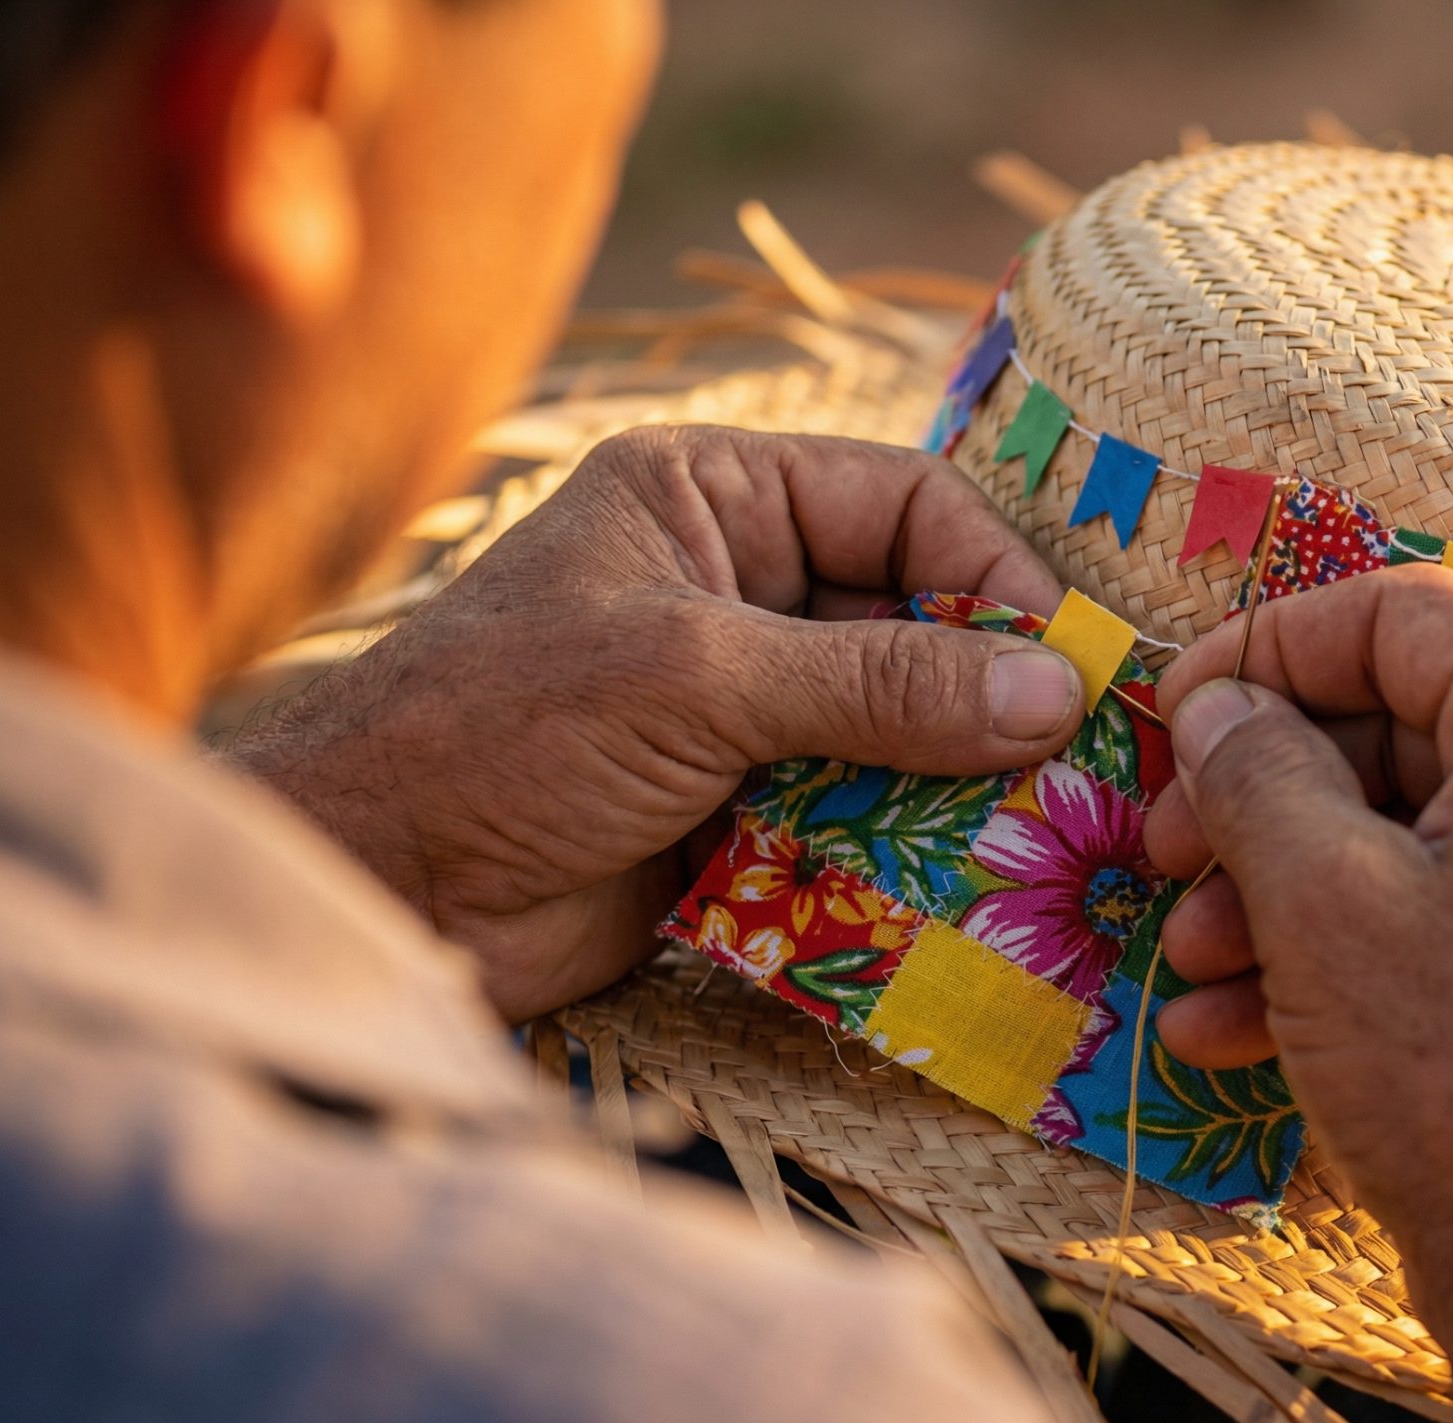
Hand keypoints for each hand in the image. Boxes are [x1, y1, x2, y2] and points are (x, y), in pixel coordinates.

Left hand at [227, 425, 1085, 1020]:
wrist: (373, 888)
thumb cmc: (505, 732)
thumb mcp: (699, 677)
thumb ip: (878, 681)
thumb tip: (1051, 691)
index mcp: (712, 497)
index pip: (903, 503)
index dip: (993, 572)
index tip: (1066, 664)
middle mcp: (734, 588)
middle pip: (914, 620)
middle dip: (990, 694)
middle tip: (1079, 768)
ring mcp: (738, 708)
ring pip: (898, 731)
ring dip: (959, 786)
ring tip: (1043, 839)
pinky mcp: (737, 814)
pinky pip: (858, 819)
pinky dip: (911, 856)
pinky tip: (970, 894)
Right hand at [1143, 565, 1452, 1422]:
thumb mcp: (1324, 902)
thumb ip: (1257, 770)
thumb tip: (1218, 705)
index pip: (1404, 614)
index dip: (1266, 650)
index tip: (1173, 712)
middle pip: (1406, 724)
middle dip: (1263, 793)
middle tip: (1165, 850)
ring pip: (1419, 828)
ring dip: (1284, 884)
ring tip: (1193, 960)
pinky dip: (1350, 945)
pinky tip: (1237, 1023)